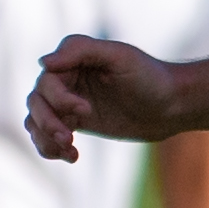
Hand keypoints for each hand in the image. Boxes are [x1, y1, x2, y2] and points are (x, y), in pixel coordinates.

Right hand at [24, 35, 186, 161]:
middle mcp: (67, 79)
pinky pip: (48, 137)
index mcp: (73, 59)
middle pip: (36, 102)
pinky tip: (72, 157)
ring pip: (36, 121)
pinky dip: (51, 149)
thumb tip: (42, 63)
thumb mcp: (119, 57)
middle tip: (68, 138)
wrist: (172, 106)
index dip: (59, 98)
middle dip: (47, 122)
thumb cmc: (150, 76)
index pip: (47, 81)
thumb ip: (80, 51)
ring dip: (45, 138)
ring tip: (68, 150)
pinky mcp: (75, 123)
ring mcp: (69, 102)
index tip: (85, 110)